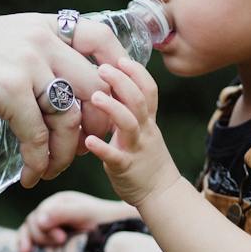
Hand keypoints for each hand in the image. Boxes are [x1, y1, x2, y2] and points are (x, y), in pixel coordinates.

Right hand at [0, 15, 128, 187]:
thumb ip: (29, 53)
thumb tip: (53, 82)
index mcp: (40, 25)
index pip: (101, 37)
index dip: (118, 70)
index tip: (114, 101)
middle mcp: (40, 38)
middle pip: (96, 85)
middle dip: (98, 124)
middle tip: (86, 149)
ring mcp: (26, 63)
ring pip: (70, 116)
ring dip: (65, 152)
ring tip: (51, 170)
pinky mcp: (8, 90)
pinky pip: (39, 135)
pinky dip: (38, 161)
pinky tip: (30, 175)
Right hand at [15, 191, 138, 251]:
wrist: (118, 235)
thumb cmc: (104, 222)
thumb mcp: (86, 214)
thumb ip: (63, 213)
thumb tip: (38, 220)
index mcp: (60, 202)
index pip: (41, 213)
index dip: (46, 227)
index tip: (61, 239)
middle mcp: (51, 212)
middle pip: (32, 223)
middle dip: (42, 235)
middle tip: (60, 242)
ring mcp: (48, 226)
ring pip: (28, 232)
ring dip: (32, 242)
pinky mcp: (47, 240)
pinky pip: (28, 240)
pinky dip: (25, 245)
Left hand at [82, 55, 181, 206]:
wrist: (161, 193)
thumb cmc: (146, 158)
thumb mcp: (143, 130)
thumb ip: (130, 110)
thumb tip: (111, 85)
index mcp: (148, 120)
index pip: (148, 89)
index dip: (137, 72)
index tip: (120, 58)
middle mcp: (145, 130)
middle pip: (139, 100)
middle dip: (122, 82)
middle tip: (102, 68)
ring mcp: (137, 149)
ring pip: (129, 124)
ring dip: (113, 108)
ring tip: (95, 97)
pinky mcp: (126, 168)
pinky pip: (115, 156)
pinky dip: (102, 148)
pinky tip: (88, 141)